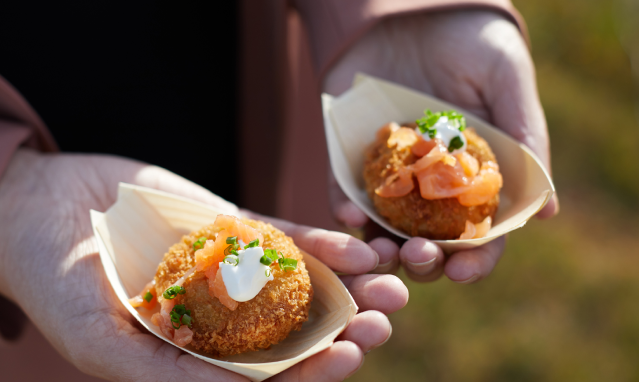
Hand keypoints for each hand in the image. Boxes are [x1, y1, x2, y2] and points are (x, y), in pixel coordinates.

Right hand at [0, 149, 407, 380]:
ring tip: (393, 285)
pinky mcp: (232, 226)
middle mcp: (222, 315)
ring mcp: (231, 268)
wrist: (43, 204)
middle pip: (295, 329)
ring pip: (301, 284)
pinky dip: (321, 244)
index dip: (308, 370)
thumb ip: (170, 372)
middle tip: (384, 321)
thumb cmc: (58, 282)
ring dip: (349, 287)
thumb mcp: (104, 340)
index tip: (348, 358)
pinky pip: (285, 238)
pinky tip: (359, 248)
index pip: (264, 373)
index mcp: (196, 355)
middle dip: (342, 327)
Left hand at [324, 10, 558, 282]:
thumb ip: (525, 137)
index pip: (479, 233)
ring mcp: (390, 174)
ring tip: (381, 252)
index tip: (464, 272)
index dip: (476, 259)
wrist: (410, 6)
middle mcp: (431, 184)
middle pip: (430, 241)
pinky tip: (350, 213)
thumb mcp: (505, 78)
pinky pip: (344, 191)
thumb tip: (547, 211)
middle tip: (420, 258)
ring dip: (382, 249)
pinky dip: (345, 207)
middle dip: (425, 261)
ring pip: (384, 229)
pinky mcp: (352, 156)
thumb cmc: (469, 38)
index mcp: (475, 176)